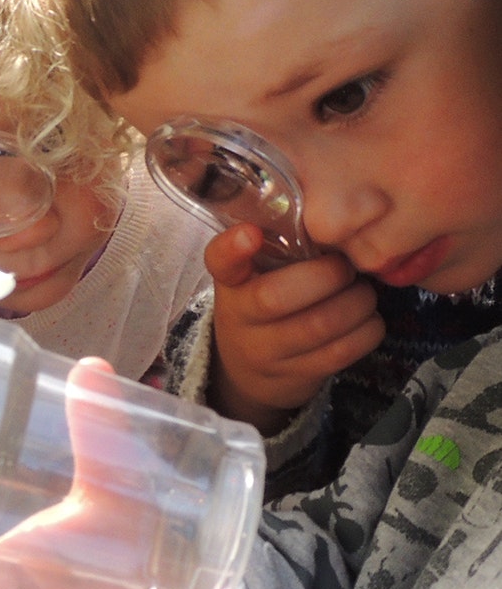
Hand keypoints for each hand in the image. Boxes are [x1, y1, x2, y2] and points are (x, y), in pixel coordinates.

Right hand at [206, 223, 384, 432]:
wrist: (249, 369)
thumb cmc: (265, 304)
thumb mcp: (258, 275)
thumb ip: (284, 246)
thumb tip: (348, 212)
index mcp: (231, 282)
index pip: (220, 261)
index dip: (232, 248)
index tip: (250, 234)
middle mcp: (238, 317)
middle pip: (275, 297)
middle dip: (326, 277)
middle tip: (347, 268)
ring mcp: (263, 352)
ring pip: (316, 326)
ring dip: (355, 304)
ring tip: (364, 293)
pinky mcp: (293, 376)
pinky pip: (338, 354)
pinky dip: (365, 332)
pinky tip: (367, 320)